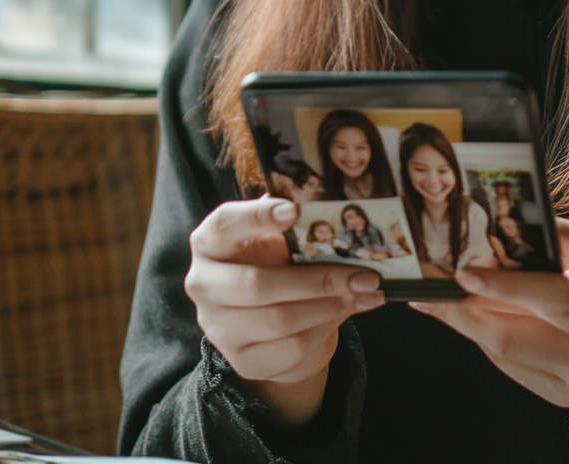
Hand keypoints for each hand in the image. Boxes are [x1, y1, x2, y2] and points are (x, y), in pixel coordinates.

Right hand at [185, 196, 384, 424]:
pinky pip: (290, 348)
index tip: (294, 211)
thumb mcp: (278, 238)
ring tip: (365, 291)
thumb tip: (332, 208)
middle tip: (363, 274)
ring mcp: (219, 328)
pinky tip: (346, 312)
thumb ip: (295, 224)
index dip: (257, 216)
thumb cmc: (275, 263)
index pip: (225, 225)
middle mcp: (204, 285)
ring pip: (278, 320)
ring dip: (331, 305)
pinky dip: (325, 329)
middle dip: (318, 280)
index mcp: (210, 242)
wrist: (272, 318)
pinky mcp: (243, 361)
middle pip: (257, 284)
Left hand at [411, 218, 568, 445]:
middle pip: (528, 332)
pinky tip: (476, 320)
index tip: (466, 270)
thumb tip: (499, 225)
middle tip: (434, 288)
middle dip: (471, 310)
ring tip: (442, 300)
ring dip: (470, 325)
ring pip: (514, 354)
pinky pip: (516, 370)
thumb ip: (558, 236)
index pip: (559, 294)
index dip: (508, 286)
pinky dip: (488, 342)